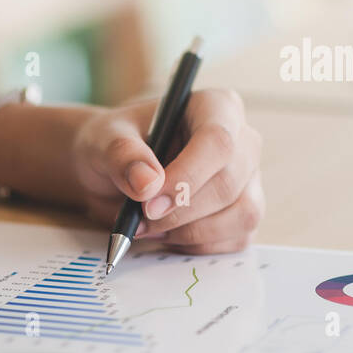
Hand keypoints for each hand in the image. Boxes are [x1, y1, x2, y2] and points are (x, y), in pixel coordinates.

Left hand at [71, 88, 263, 253]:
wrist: (112, 173)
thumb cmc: (114, 146)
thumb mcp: (104, 140)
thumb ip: (122, 155)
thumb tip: (148, 183)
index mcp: (215, 107)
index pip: (218, 141)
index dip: (187, 176)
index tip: (149, 202)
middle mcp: (242, 141)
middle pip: (230, 182)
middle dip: (183, 211)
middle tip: (140, 221)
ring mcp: (248, 179)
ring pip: (243, 214)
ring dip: (192, 232)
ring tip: (151, 227)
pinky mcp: (244, 213)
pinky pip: (237, 238)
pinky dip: (198, 245)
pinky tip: (169, 234)